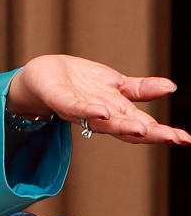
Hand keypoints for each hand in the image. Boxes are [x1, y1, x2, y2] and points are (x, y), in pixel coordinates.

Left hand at [6, 54, 190, 144]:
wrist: (40, 76)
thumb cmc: (77, 82)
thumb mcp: (114, 83)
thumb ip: (139, 89)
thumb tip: (171, 87)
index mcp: (116, 111)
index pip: (143, 124)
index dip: (164, 132)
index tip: (185, 139)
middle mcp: (100, 115)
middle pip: (127, 128)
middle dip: (150, 134)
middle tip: (173, 138)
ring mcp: (80, 110)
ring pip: (103, 122)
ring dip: (122, 126)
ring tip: (142, 129)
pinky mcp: (59, 100)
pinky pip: (74, 107)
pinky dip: (88, 110)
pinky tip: (102, 111)